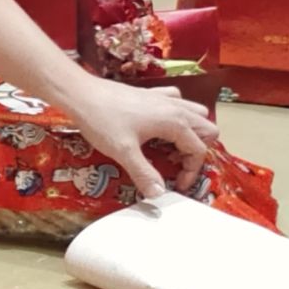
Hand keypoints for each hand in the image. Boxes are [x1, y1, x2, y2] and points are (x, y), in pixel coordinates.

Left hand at [57, 73, 222, 198]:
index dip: (191, 172)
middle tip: (174, 164)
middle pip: (207, 130)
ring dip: (191, 132)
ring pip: (195, 114)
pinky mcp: (151, 93)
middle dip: (196, 150)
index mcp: (174, 122)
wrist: (81, 93)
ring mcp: (164, 98)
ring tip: (168, 147)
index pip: (198, 150)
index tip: (177, 185)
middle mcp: (176, 108)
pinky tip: (158, 126)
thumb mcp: (123, 152)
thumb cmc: (102, 120)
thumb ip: (144, 174)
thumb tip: (158, 194)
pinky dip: (177, 114)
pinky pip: (177, 102)